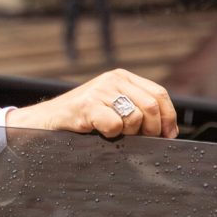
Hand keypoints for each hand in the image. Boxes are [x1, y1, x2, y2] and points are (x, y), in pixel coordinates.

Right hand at [6, 68, 177, 138]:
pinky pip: (114, 125)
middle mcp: (112, 79)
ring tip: (114, 133)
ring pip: (135, 117)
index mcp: (122, 77)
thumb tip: (169, 128)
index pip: (159, 94)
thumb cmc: (82, 118)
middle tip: (141, 139)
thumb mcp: (112, 105)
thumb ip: (136, 107)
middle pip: (151, 106)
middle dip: (151, 129)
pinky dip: (111, 135)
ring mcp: (99, 91)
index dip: (168, 117)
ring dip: (129, 133)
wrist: (47, 120)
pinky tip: (98, 131)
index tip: (167, 135)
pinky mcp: (87, 105)